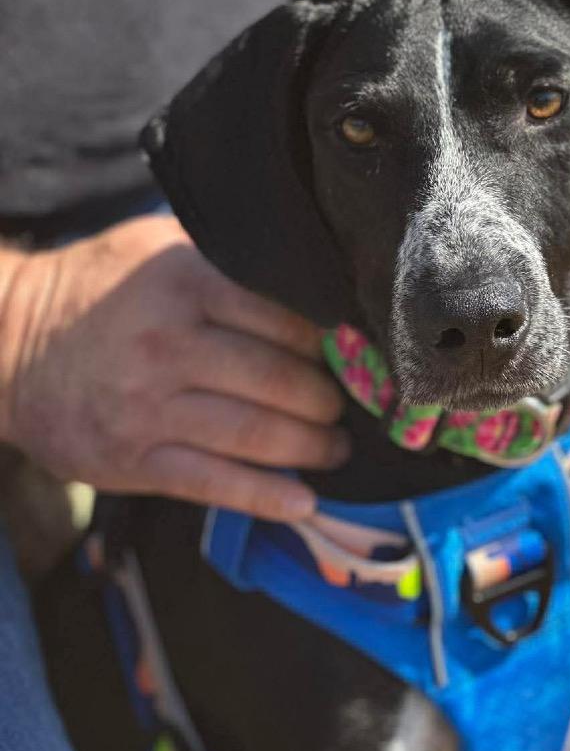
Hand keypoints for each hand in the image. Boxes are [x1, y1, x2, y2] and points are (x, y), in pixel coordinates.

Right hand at [0, 216, 346, 519]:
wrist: (8, 343)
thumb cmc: (100, 290)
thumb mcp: (157, 248)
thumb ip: (228, 261)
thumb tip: (312, 280)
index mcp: (182, 283)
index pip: (285, 319)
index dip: (330, 344)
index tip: (354, 358)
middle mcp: (167, 344)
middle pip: (279, 380)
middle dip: (328, 401)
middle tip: (347, 408)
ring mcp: (148, 406)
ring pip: (256, 433)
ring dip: (312, 448)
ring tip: (336, 449)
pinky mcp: (132, 459)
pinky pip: (215, 482)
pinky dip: (267, 496)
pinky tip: (304, 502)